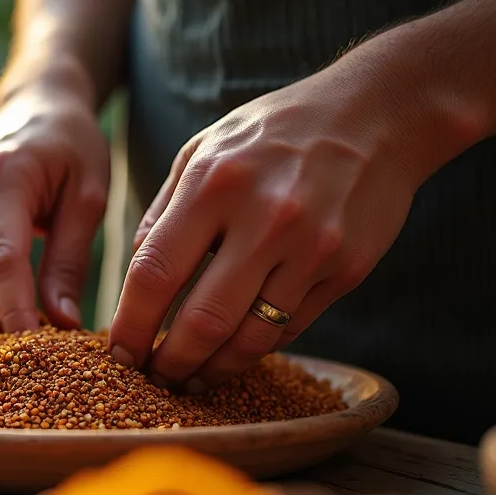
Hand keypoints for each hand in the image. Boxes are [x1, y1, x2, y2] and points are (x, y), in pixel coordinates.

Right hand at [0, 90, 109, 339]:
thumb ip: (71, 260)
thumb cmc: (72, 147)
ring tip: (4, 354)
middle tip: (11, 370)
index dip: (15, 311)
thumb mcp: (88, 197)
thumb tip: (62, 323)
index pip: (3, 260)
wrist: (37, 102)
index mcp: (5, 174)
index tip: (36, 351)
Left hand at [108, 70, 423, 390]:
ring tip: (190, 378)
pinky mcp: (347, 270)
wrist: (377, 115)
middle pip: (202, 321)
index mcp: (214, 183)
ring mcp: (312, 248)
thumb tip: (134, 281)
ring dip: (212, 370)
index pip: (154, 274)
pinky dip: (255, 347)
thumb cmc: (273, 134)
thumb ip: (163, 213)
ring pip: (250, 338)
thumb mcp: (203, 150)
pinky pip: (290, 328)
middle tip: (153, 379)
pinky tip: (235, 351)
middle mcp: (264, 218)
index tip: (119, 353)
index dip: (131, 324)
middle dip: (169, 363)